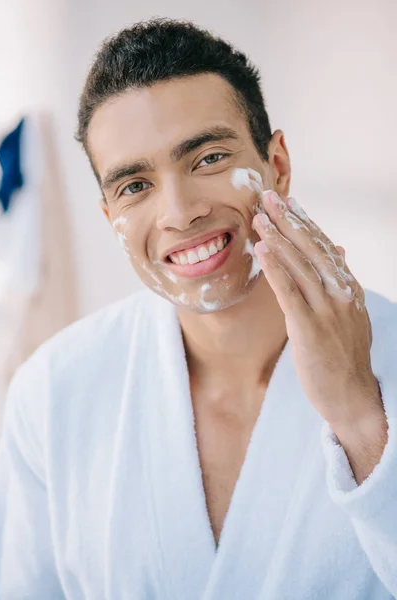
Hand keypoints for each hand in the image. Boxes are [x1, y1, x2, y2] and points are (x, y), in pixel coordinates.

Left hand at [252, 189, 382, 429]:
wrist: (352, 396)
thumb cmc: (345, 357)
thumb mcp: (349, 315)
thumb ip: (340, 283)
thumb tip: (337, 251)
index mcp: (348, 288)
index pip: (324, 247)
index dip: (304, 223)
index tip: (288, 202)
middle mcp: (340, 293)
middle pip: (311, 248)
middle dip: (288, 220)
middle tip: (268, 196)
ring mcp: (326, 310)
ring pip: (300, 265)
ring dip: (278, 238)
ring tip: (260, 217)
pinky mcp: (309, 328)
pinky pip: (289, 292)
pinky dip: (275, 268)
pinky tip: (263, 249)